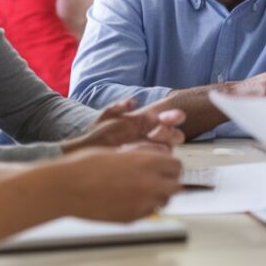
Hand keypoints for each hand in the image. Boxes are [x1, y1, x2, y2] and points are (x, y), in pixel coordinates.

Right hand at [58, 148, 182, 221]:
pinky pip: (148, 213)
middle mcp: (149, 183)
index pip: (177, 166)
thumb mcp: (118, 152)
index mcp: (147, 162)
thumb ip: (140, 158)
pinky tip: (129, 200)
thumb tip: (152, 160)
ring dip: (158, 196)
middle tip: (160, 181)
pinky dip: (144, 208)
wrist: (66, 187)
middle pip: (176, 186)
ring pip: (164, 202)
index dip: (171, 167)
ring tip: (142, 191)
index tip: (167, 168)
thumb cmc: (85, 167)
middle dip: (169, 182)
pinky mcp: (131, 218)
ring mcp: (141, 203)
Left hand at [63, 101, 185, 152]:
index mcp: (148, 122)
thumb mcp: (107, 116)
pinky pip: (156, 162)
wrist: (90, 150)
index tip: (166, 117)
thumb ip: (118, 107)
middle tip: (154, 132)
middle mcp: (154, 136)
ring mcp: (151, 151)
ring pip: (167, 149)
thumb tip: (132, 102)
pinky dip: (151, 156)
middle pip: (174, 135)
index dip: (173, 117)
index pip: (170, 119)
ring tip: (146, 142)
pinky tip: (139, 153)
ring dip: (161, 145)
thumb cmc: (100, 132)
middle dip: (168, 132)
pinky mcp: (146, 163)